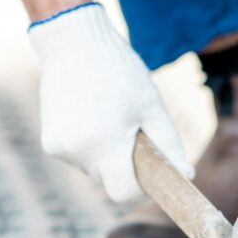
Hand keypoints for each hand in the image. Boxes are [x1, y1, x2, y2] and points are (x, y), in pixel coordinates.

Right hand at [28, 3, 192, 201]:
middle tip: (132, 131)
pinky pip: (79, 157)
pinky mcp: (49, 143)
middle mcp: (77, 153)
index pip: (124, 193)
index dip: (141, 189)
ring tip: (109, 118)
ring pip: (95, 170)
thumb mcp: (152, 107)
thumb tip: (187, 174)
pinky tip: (91, 116)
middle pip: (110, 182)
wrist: (73, 43)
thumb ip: (170, 145)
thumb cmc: (120, 72)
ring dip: (107, 155)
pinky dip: (90, 146)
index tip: (150, 172)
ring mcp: (59, 149)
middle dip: (125, 166)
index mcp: (104, 146)